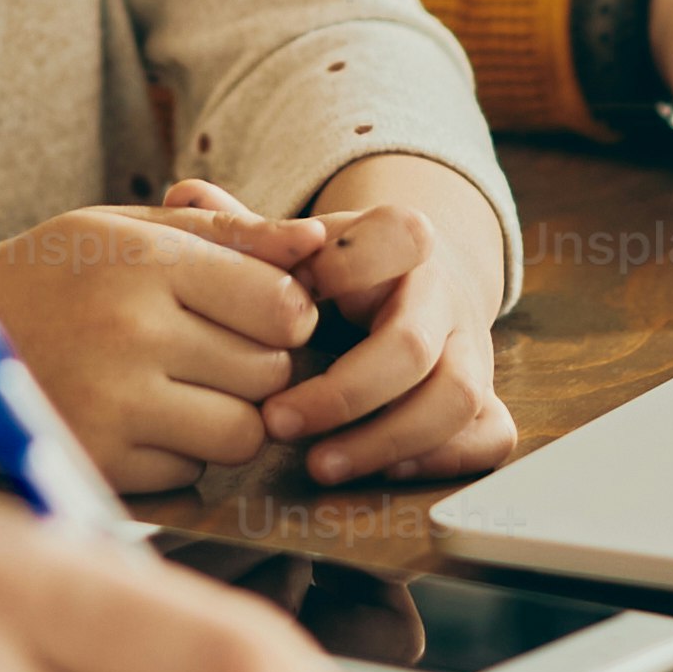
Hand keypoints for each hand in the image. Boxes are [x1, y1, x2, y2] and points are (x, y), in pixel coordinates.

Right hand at [0, 203, 322, 494]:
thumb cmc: (45, 277)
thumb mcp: (122, 231)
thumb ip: (226, 236)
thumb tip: (318, 240)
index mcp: (146, 261)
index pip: (281, 306)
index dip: (283, 317)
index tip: (255, 317)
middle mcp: (133, 332)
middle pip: (269, 374)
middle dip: (257, 370)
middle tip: (212, 355)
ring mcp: (114, 405)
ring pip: (240, 434)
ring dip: (227, 419)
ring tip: (182, 392)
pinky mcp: (98, 463)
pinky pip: (191, 474)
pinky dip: (180, 456)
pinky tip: (139, 422)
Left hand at [176, 167, 517, 486]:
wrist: (406, 288)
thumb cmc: (332, 271)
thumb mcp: (296, 246)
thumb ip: (246, 232)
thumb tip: (183, 196)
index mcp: (401, 241)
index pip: (397, 240)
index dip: (345, 272)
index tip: (285, 313)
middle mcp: (444, 294)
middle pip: (412, 345)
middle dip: (342, 394)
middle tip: (274, 423)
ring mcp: (471, 349)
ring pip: (457, 398)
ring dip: (384, 442)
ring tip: (319, 467)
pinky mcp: (484, 399)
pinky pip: (489, 435)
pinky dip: (441, 461)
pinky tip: (378, 475)